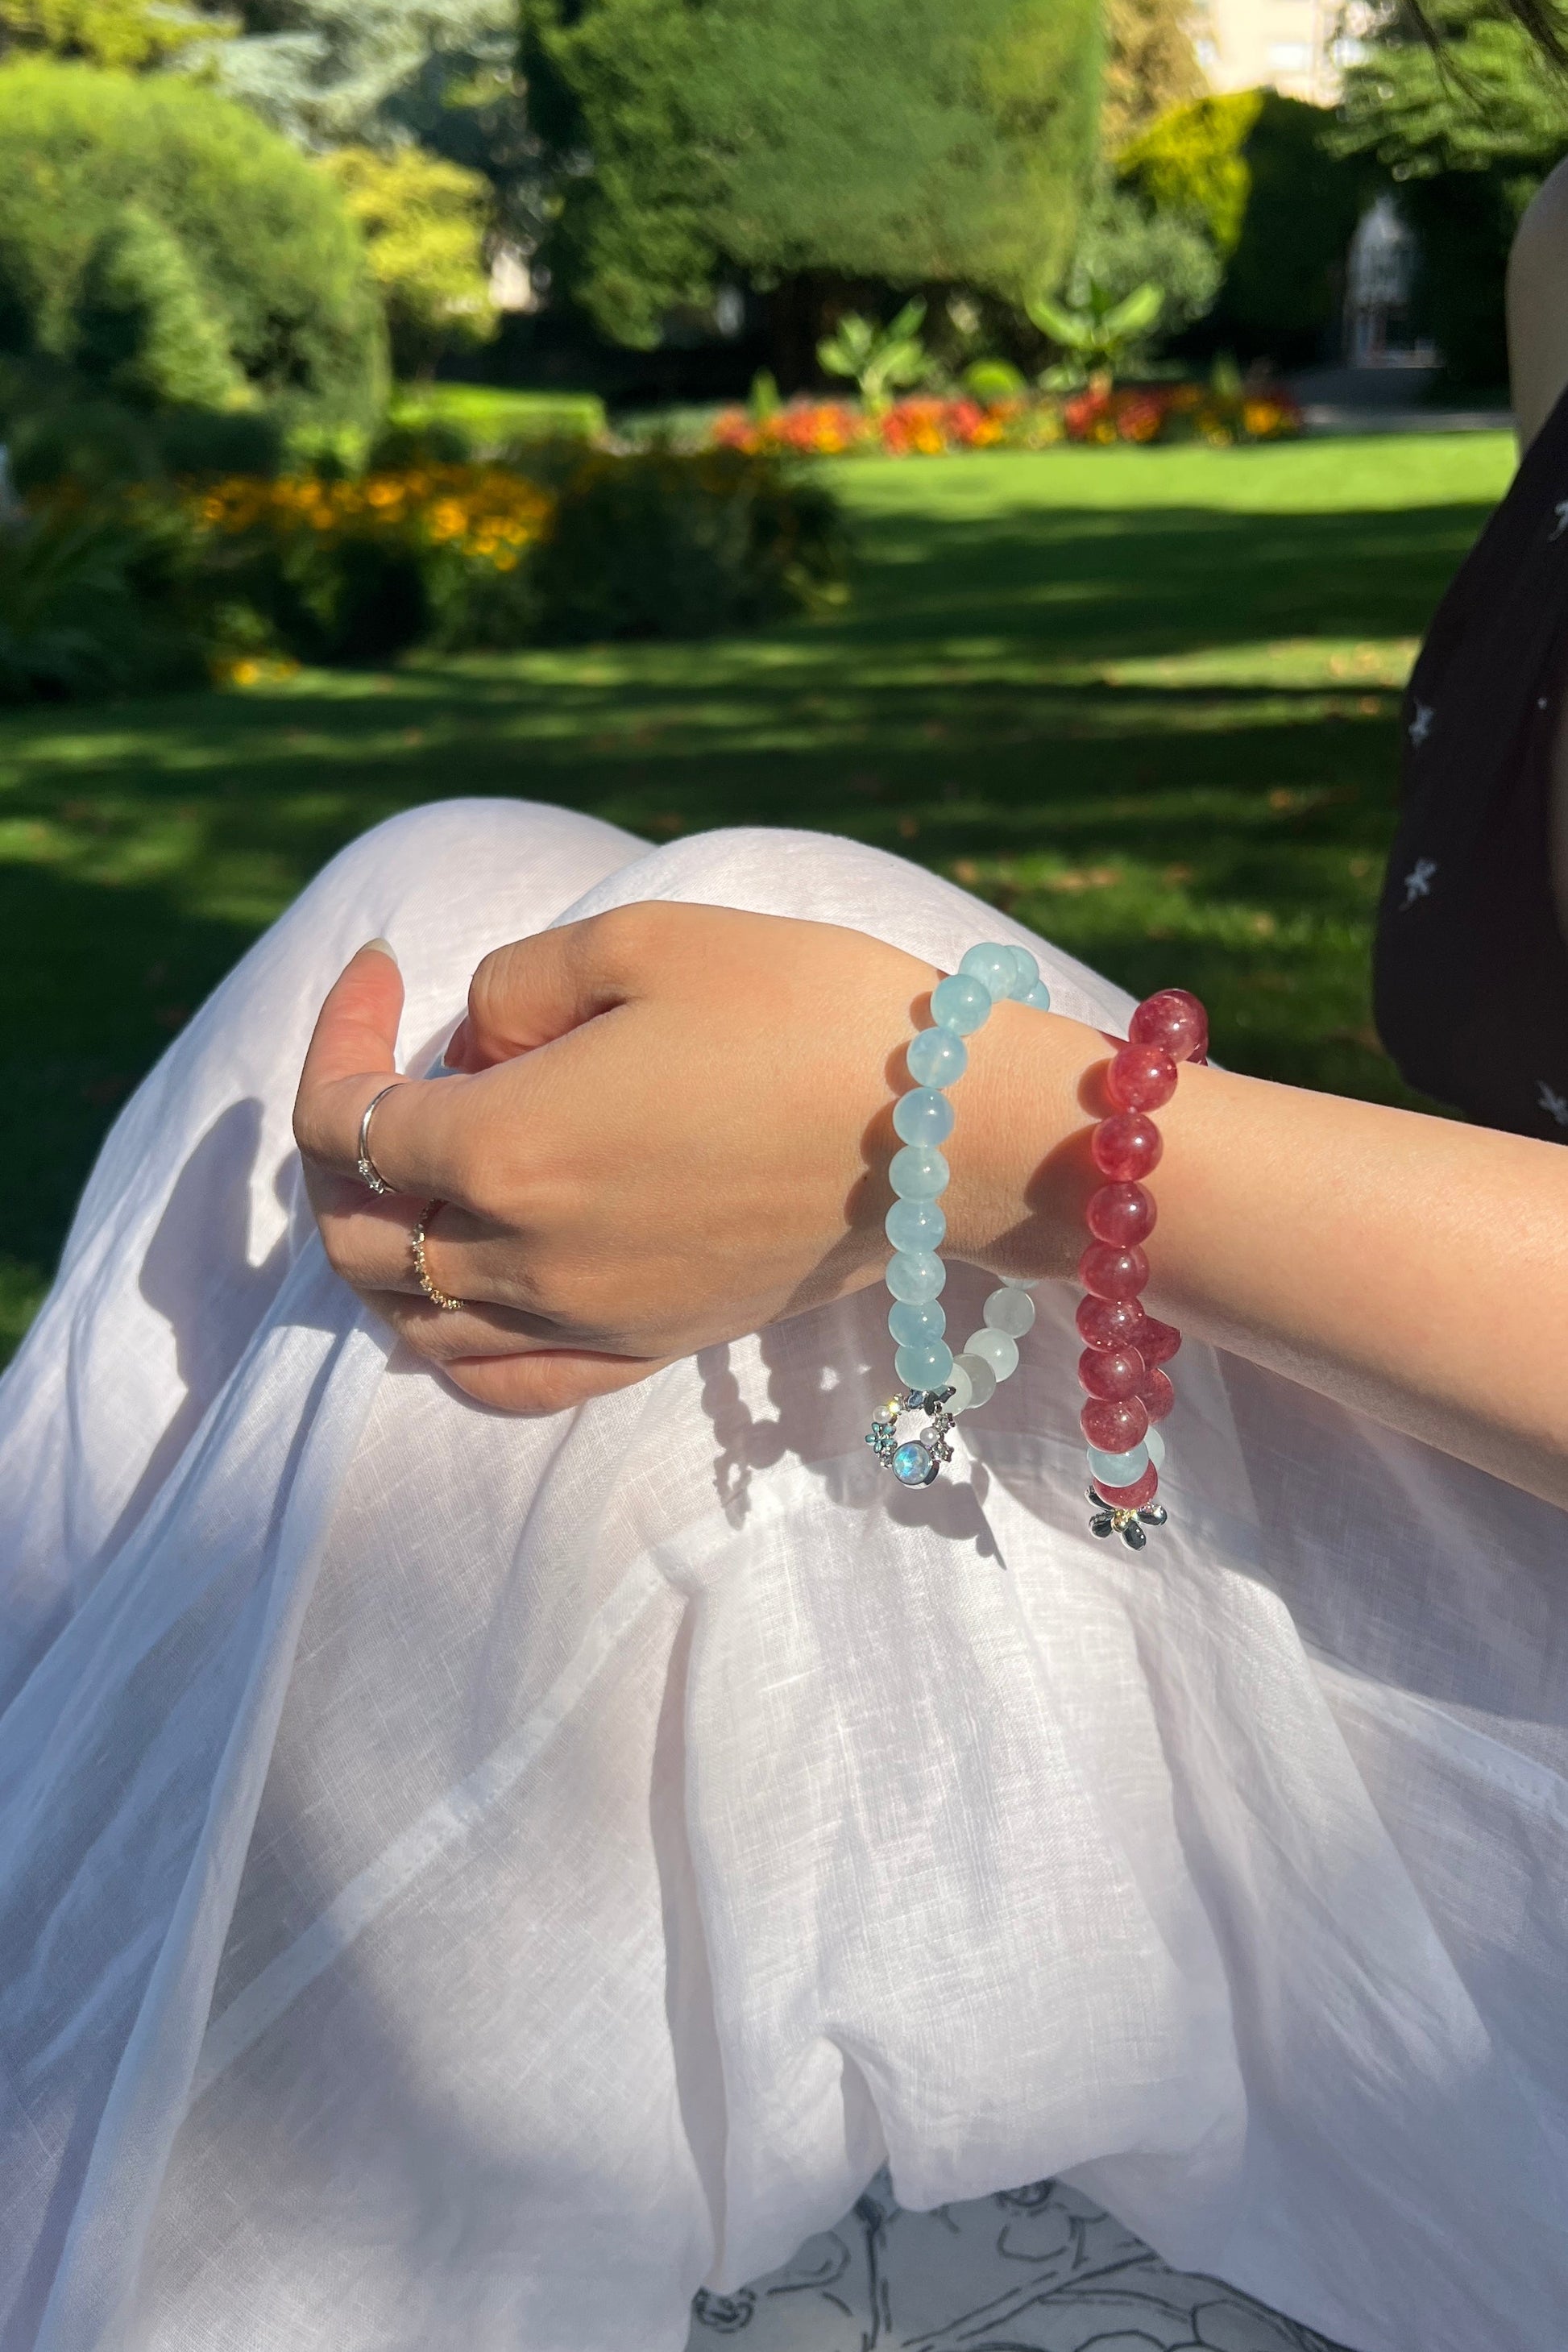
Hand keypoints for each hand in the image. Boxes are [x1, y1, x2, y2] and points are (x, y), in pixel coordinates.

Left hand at [293, 902, 1075, 1413]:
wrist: (950, 1130)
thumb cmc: (809, 1012)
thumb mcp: (646, 940)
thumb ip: (517, 984)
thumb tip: (472, 1043)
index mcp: (512, 1146)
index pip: (348, 1123)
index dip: (336, 1040)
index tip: (380, 973)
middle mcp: (530, 1256)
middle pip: (357, 1235)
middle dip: (338, 1148)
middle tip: (384, 1064)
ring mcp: (589, 1318)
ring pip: (412, 1321)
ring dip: (380, 1244)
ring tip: (415, 1168)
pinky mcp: (648, 1347)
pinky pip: (502, 1380)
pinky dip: (449, 1338)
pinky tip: (468, 1281)